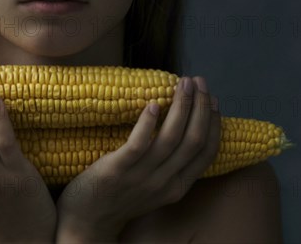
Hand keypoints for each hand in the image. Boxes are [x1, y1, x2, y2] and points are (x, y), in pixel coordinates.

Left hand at [55, 76, 220, 240]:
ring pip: (170, 139)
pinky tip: (153, 103)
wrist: (88, 220)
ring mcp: (141, 177)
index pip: (206, 152)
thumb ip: (170, 164)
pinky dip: (148, 123)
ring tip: (182, 83)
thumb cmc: (121, 196)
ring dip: (180, 107)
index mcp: (177, 186)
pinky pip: (138, 144)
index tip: (213, 99)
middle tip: (199, 81)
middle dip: (199, 107)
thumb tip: (181, 127)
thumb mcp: (155, 185)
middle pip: (192, 141)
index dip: (213, 124)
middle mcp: (164, 183)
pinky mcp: (117, 170)